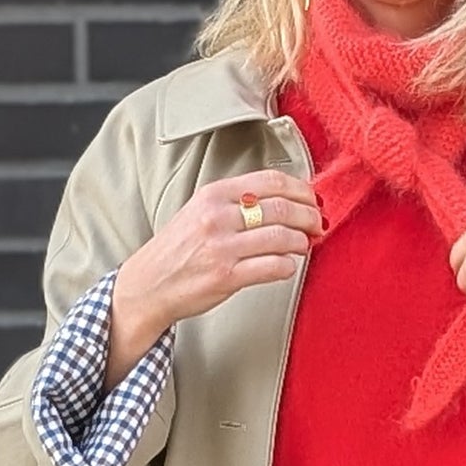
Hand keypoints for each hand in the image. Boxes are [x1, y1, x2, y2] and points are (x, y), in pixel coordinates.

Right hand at [108, 170, 322, 381]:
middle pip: (281, 208)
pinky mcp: (227, 277)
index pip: (270, 181)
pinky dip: (288, 266)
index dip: (300, 189)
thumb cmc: (177, 250)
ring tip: (304, 245)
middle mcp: (217, 217)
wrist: (148, 285)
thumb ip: (235, 202)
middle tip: (318, 224)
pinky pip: (273, 267)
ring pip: (282, 237)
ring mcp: (222, 247)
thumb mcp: (200, 211)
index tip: (312, 198)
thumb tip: (281, 199)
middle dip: (309, 216)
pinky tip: (287, 266)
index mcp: (213, 194)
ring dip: (302, 242)